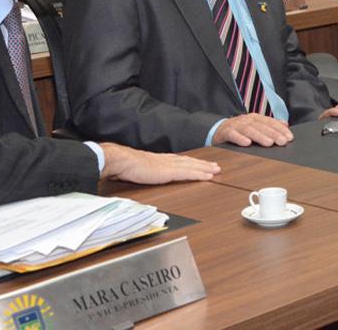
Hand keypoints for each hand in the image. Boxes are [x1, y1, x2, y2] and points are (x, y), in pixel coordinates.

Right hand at [99, 142, 220, 183]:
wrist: (121, 161)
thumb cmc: (125, 166)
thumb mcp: (138, 169)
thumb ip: (145, 171)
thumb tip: (144, 175)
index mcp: (160, 160)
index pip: (180, 160)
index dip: (192, 162)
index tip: (201, 164)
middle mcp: (167, 160)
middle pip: (190, 162)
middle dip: (203, 164)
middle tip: (216, 166)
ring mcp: (169, 165)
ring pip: (192, 166)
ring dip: (205, 168)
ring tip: (216, 170)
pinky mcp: (169, 172)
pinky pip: (188, 173)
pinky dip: (200, 174)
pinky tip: (208, 176)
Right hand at [213, 113, 293, 146]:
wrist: (218, 130)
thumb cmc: (239, 130)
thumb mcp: (256, 126)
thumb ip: (270, 125)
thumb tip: (285, 124)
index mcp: (255, 118)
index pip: (270, 123)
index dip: (280, 130)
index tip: (289, 137)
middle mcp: (247, 120)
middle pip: (262, 126)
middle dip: (273, 134)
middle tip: (282, 142)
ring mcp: (236, 125)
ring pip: (249, 130)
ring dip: (260, 136)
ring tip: (269, 143)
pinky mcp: (226, 132)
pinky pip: (233, 135)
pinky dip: (240, 139)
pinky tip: (247, 143)